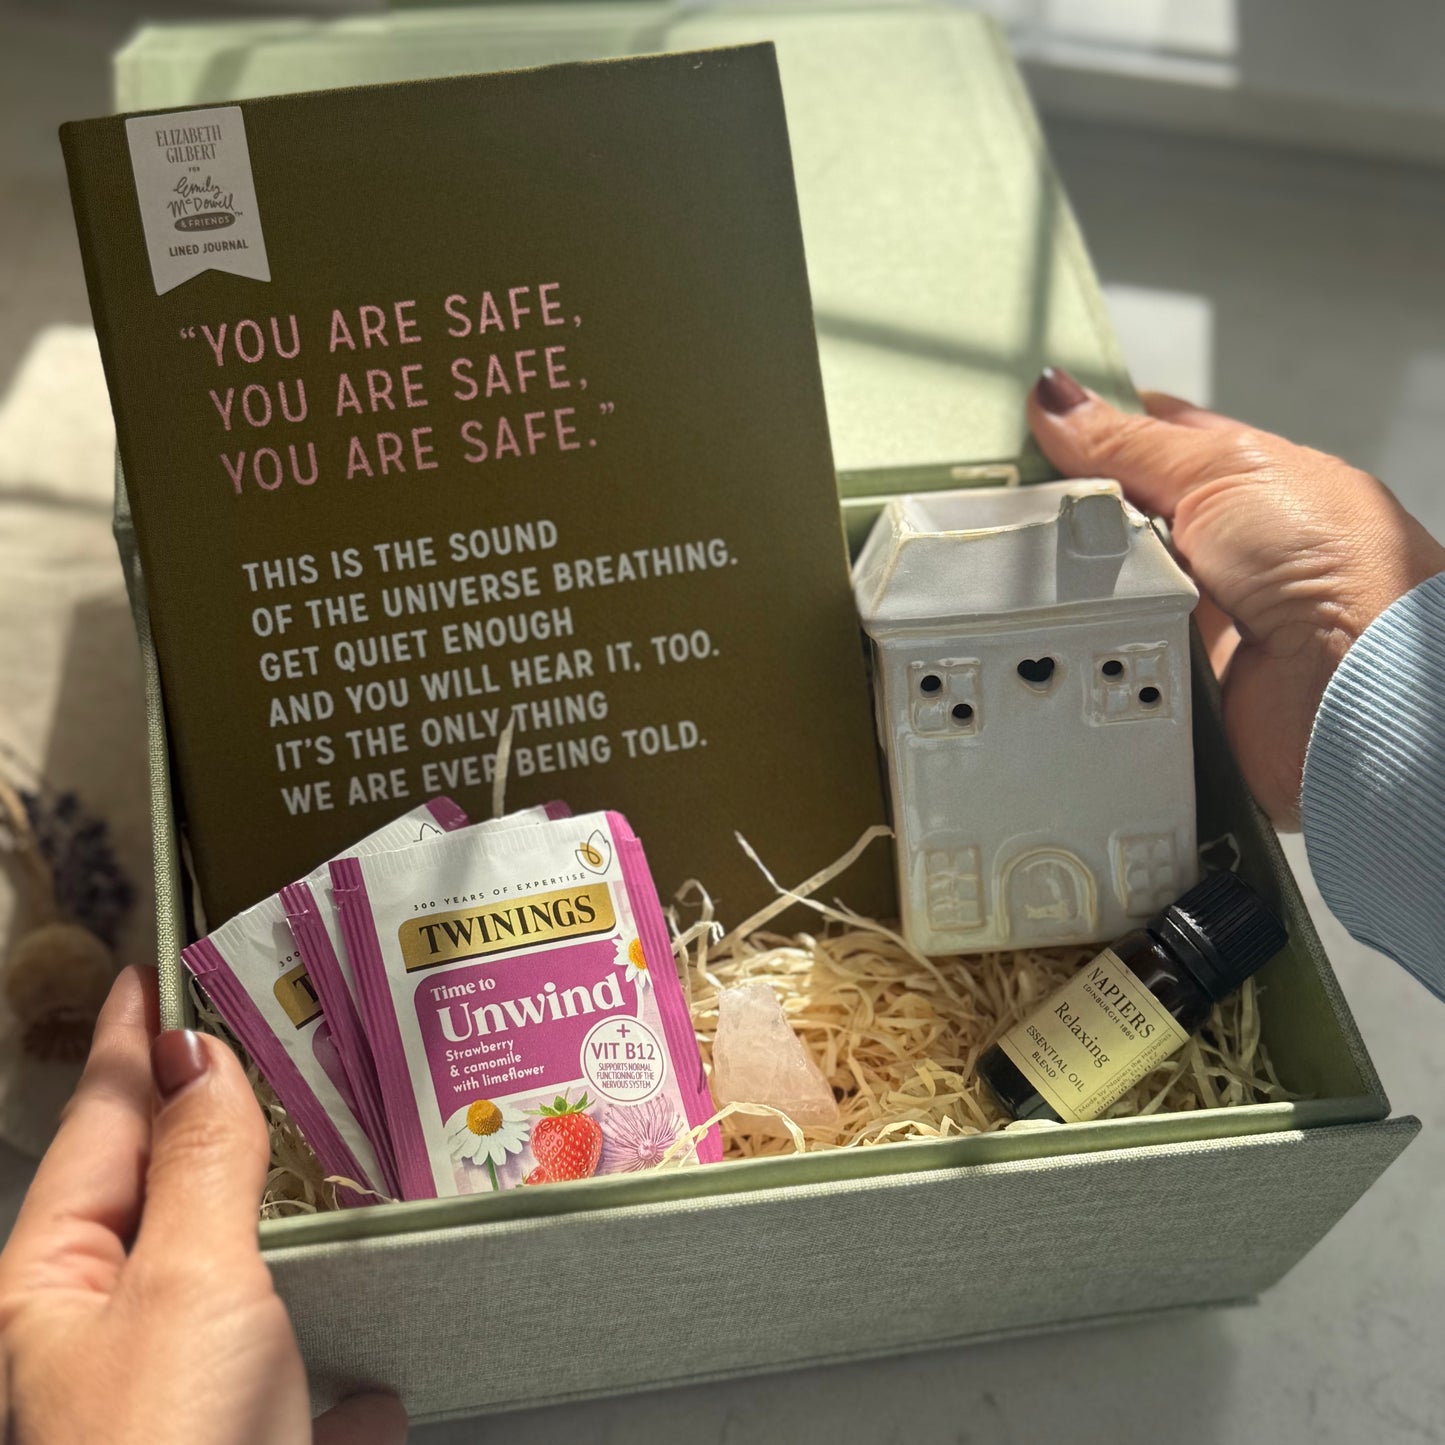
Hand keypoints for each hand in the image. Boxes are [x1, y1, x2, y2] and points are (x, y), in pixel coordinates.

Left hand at [0, 966, 407, 1444]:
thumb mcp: (189, 1284)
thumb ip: (200, 1166)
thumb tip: (196, 1057)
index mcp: (62, 1286)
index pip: (103, 1123)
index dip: (130, 1042)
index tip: (148, 974)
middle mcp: (105, 1345)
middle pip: (159, 1208)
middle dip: (202, 1136)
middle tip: (242, 1056)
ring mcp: (173, 1410)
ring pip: (232, 1298)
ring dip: (276, 1251)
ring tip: (320, 1196)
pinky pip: (289, 1402)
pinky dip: (331, 1385)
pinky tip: (371, 1395)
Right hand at [1028, 368, 1444, 823]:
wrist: (1353, 685)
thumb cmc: (1337, 566)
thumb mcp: (1221, 470)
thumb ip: (1129, 442)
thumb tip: (1056, 397)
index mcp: (1245, 480)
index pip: (1151, 441)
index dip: (1092, 430)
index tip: (1026, 426)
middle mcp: (1220, 546)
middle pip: (1115, 518)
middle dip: (1068, 512)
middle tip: (1009, 502)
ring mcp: (1194, 613)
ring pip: (1100, 586)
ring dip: (1076, 581)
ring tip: (1039, 568)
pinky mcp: (1171, 675)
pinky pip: (1102, 649)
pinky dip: (1084, 639)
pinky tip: (1064, 625)